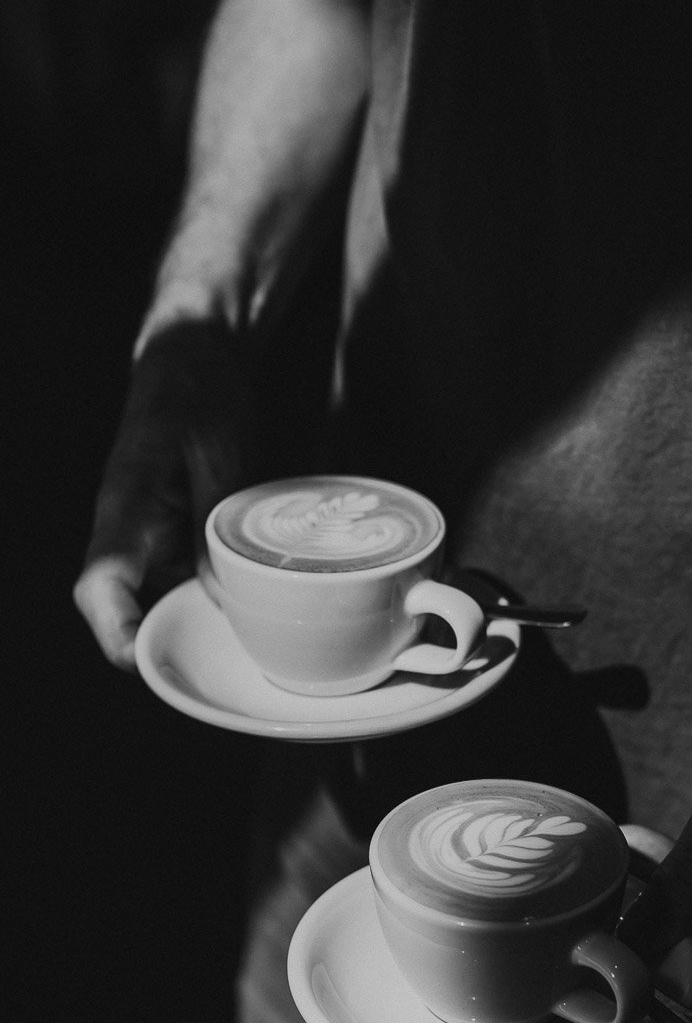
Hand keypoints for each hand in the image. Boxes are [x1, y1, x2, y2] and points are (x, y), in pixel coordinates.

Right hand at [73, 319, 255, 666]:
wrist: (192, 362)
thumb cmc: (201, 397)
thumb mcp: (222, 456)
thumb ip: (217, 530)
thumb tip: (222, 599)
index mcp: (124, 511)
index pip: (100, 584)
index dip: (114, 629)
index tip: (140, 660)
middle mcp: (127, 538)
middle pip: (129, 614)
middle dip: (172, 647)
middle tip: (234, 659)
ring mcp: (148, 546)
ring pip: (162, 606)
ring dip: (200, 628)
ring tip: (258, 633)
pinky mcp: (171, 545)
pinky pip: (186, 587)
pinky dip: (216, 603)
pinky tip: (260, 604)